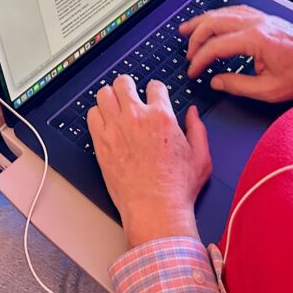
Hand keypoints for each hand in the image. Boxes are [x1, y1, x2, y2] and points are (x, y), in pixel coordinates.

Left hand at [88, 76, 211, 247]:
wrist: (156, 210)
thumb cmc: (177, 188)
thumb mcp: (201, 156)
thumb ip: (198, 129)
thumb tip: (192, 114)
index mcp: (161, 117)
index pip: (154, 86)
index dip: (155, 90)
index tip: (153, 96)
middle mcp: (136, 118)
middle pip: (123, 82)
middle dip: (128, 86)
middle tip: (129, 94)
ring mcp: (116, 129)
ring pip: (104, 94)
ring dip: (110, 97)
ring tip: (114, 105)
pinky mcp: (101, 143)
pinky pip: (91, 116)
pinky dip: (97, 115)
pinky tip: (104, 122)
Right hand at [180, 6, 292, 102]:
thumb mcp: (269, 89)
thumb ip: (237, 85)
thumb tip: (215, 81)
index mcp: (255, 39)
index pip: (216, 46)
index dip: (199, 59)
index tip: (193, 72)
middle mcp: (256, 23)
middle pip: (214, 22)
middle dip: (195, 36)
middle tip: (185, 50)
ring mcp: (262, 17)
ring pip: (224, 12)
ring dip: (204, 21)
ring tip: (189, 30)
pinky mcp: (267, 19)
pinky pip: (236, 11)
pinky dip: (220, 17)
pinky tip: (215, 22)